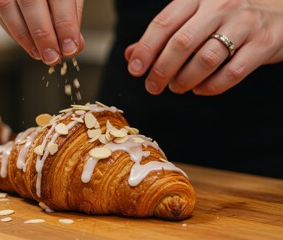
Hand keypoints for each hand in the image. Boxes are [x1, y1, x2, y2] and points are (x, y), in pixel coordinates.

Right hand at [0, 0, 84, 65]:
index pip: (60, 0)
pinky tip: (27, 44)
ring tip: (39, 54)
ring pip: (7, 7)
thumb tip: (74, 45)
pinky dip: (13, 32)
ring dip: (25, 38)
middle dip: (43, 36)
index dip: (66, 26)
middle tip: (52, 57)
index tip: (70, 49)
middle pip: (31, 2)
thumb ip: (71, 15)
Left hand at [125, 0, 282, 94]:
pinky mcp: (263, 44)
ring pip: (206, 59)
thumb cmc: (225, 19)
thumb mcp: (193, 18)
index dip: (145, 49)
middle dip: (161, 70)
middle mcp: (220, 5)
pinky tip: (200, 89)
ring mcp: (244, 23)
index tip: (134, 69)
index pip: (164, 23)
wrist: (277, 14)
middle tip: (153, 86)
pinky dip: (211, 86)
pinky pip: (232, 73)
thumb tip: (131, 55)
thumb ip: (163, 36)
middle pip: (182, 42)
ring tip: (177, 87)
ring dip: (185, 80)